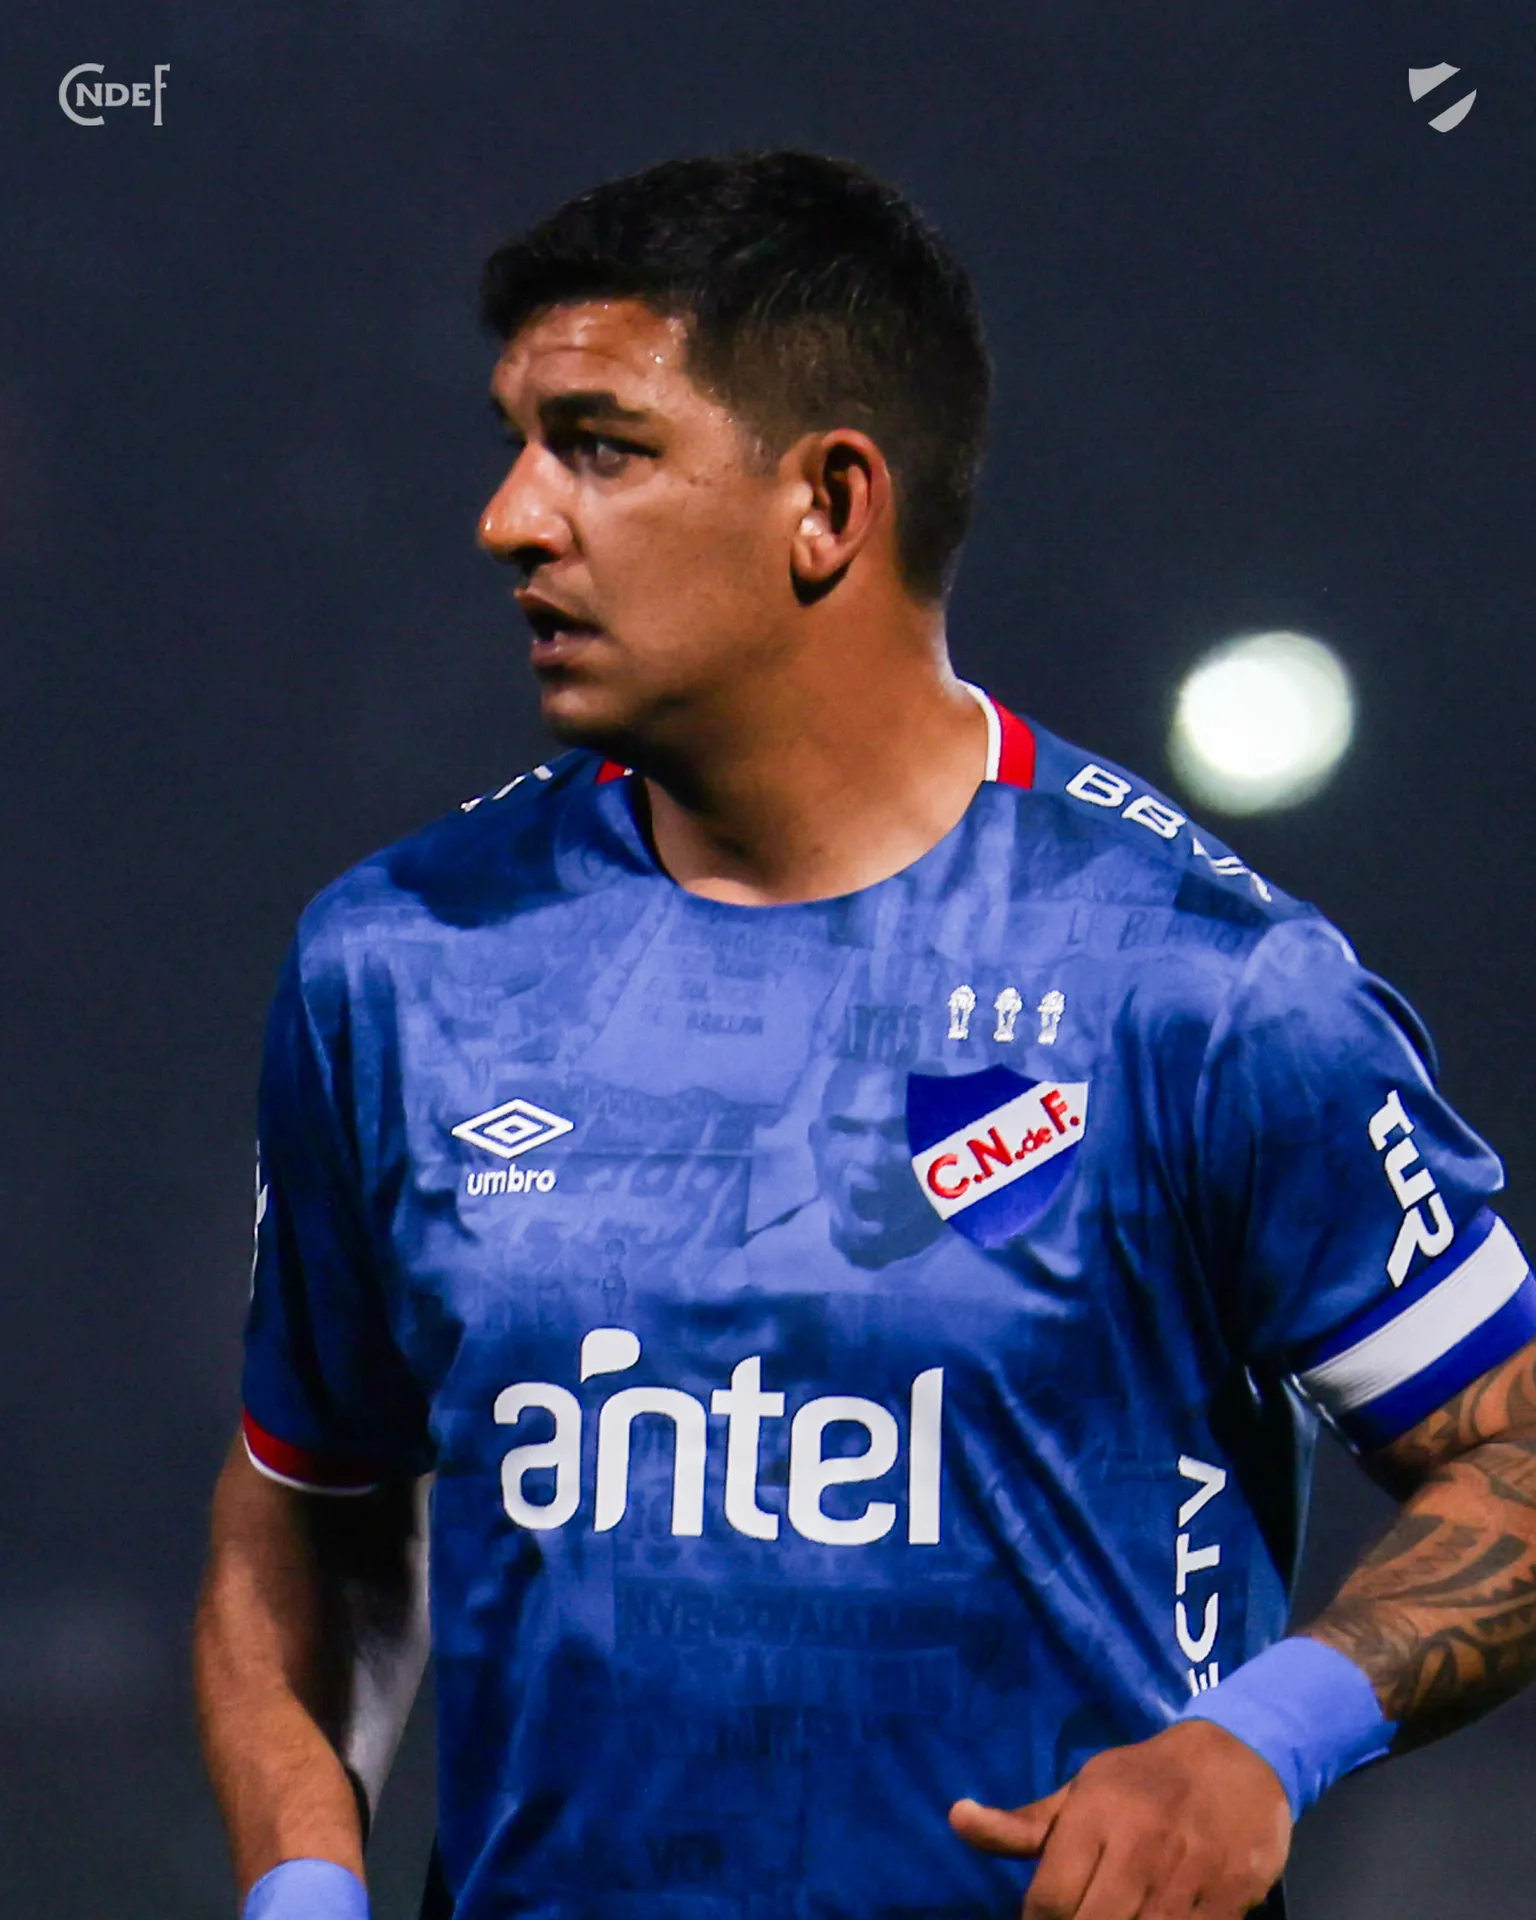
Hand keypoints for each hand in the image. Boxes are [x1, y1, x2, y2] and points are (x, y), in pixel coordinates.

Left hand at [949, 1719, 1291, 1919]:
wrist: (1239, 1762)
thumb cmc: (1144, 1780)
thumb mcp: (1082, 1790)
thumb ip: (1022, 1823)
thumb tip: (956, 1818)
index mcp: (1096, 1815)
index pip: (1050, 1901)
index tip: (1046, 1915)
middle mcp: (1139, 1846)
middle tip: (1080, 1913)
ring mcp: (1186, 1876)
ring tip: (1116, 1910)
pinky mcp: (1228, 1900)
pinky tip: (1155, 1917)